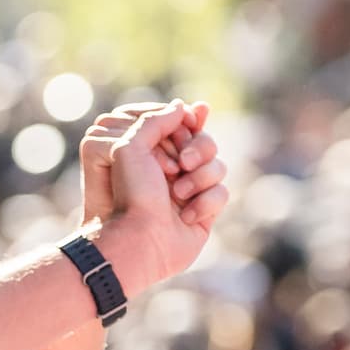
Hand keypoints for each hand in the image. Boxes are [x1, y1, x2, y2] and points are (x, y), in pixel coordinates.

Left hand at [79, 99, 227, 289]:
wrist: (138, 242)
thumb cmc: (127, 195)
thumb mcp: (129, 146)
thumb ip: (155, 120)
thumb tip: (183, 107)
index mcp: (147, 150)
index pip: (178, 121)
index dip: (177, 127)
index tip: (167, 138)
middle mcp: (168, 167)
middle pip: (203, 139)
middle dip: (195, 150)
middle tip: (180, 165)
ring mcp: (188, 187)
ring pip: (217, 164)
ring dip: (199, 179)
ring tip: (178, 195)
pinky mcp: (204, 209)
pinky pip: (222, 192)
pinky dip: (204, 203)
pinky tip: (186, 217)